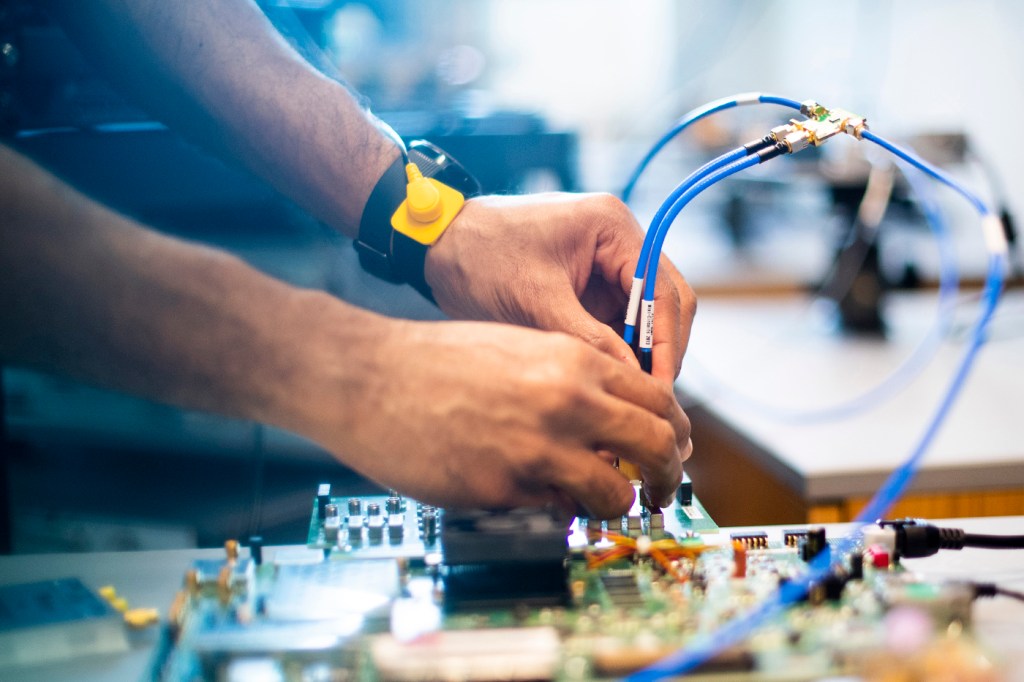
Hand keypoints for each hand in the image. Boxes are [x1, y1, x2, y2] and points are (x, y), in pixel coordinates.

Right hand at [303, 315, 690, 517]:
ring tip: (594, 504)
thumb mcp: (520, 348)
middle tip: (657, 491)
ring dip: (613, 505)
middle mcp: (567, 400)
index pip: (659, 399)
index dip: (673, 433)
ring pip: (616, 493)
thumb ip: (572, 382)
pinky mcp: (505, 487)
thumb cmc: (436, 361)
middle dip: (665, 477)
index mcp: (573, 360)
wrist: (369, 377)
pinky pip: (556, 512)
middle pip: (657, 447)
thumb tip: (611, 423)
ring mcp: (538, 447)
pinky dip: (555, 510)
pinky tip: (533, 497)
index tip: (670, 452)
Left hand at [424, 193, 696, 382]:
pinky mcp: (586, 289)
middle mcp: (617, 243)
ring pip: (642, 322)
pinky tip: (605, 387)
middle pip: (663, 306)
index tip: (658, 390)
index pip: (664, 290)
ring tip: (626, 403)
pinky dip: (613, 355)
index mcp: (613, 227)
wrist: (435, 246)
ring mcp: (603, 267)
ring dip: (637, 359)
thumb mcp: (535, 302)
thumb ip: (589, 340)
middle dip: (658, 355)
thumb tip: (632, 382)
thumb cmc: (480, 257)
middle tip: (647, 402)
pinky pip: (614, 327)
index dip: (668, 344)